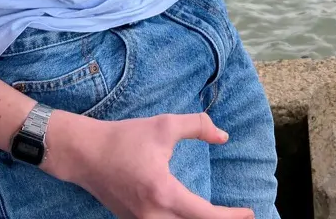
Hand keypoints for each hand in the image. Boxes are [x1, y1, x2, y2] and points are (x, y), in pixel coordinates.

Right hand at [44, 109, 253, 218]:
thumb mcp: (163, 126)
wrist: (84, 154)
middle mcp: (153, 216)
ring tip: (217, 216)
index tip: (250, 213)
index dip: (231, 218)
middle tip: (240, 218)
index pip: (206, 216)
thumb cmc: (125, 138)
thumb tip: (223, 136)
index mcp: (164, 194)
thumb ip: (197, 127)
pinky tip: (191, 215)